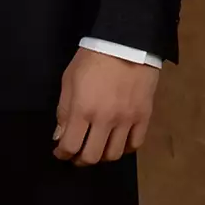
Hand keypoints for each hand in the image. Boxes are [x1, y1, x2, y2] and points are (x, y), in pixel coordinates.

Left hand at [54, 48, 158, 163]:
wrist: (126, 44)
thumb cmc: (91, 60)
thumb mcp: (68, 81)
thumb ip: (63, 111)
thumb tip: (60, 135)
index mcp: (82, 110)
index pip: (70, 146)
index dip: (62, 154)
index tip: (60, 152)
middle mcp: (105, 120)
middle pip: (92, 156)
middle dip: (80, 160)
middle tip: (77, 155)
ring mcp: (127, 120)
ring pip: (114, 154)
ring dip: (102, 156)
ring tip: (97, 149)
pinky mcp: (144, 116)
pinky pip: (135, 144)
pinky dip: (125, 148)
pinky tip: (117, 142)